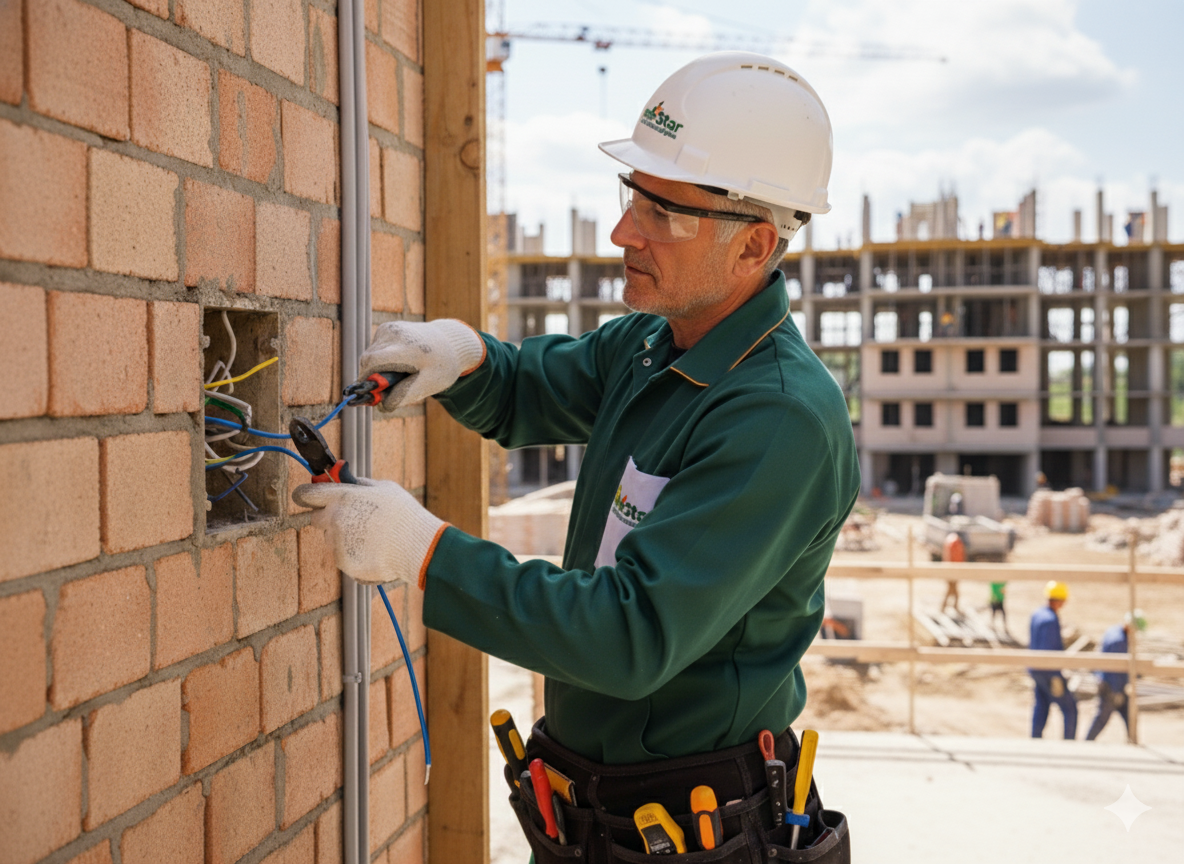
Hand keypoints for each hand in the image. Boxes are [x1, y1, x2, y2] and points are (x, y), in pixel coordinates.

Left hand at [292, 479, 446, 585]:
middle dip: (328, 518)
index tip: (305, 497)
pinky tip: (373, 550)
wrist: (417, 547)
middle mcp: (335, 519)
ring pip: (331, 539)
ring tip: (371, 537)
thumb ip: (359, 485)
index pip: (307, 494)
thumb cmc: (404, 515)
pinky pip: (342, 556)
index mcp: (342, 497)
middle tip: (351, 519)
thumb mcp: (384, 488)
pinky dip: (353, 554)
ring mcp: (338, 543)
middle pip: (316, 519)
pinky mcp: (344, 562)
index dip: (304, 495)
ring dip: (343, 538)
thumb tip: (344, 480)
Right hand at [357, 319, 484, 411]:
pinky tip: (400, 361)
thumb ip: (404, 395)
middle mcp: (394, 334)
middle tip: (389, 389)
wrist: (450, 341)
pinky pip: (375, 349)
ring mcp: (389, 328)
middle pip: (368, 360)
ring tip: (400, 373)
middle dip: (373, 378)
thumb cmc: (441, 366)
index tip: (371, 394)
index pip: (372, 362)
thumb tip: (381, 405)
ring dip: (377, 369)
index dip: (366, 380)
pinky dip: (381, 359)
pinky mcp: (386, 328)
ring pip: (369, 355)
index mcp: (407, 348)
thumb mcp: (428, 384)